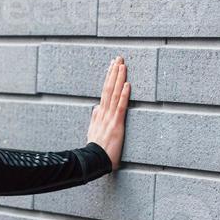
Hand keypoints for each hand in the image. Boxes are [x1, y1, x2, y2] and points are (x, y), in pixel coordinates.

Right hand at [86, 55, 129, 170]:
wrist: (92, 161)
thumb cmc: (94, 150)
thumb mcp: (92, 132)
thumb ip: (95, 119)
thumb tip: (96, 108)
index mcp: (99, 114)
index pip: (105, 91)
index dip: (109, 78)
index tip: (112, 66)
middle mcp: (104, 113)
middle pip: (108, 88)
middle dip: (114, 72)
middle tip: (118, 58)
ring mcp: (110, 118)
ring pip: (114, 94)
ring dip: (118, 79)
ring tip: (122, 65)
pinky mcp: (116, 125)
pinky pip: (120, 107)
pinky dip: (124, 95)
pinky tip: (127, 84)